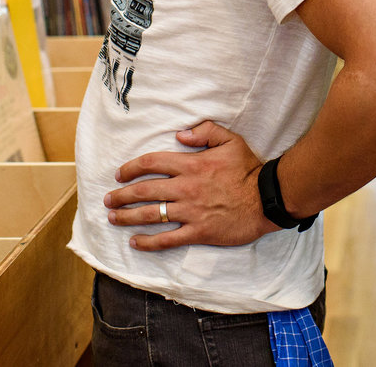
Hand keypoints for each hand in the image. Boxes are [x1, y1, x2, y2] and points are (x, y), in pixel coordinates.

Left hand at [102, 122, 276, 250]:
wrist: (267, 199)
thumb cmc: (249, 169)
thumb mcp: (230, 141)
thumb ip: (205, 132)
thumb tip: (180, 134)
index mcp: (191, 165)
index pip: (152, 163)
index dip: (131, 168)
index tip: (120, 174)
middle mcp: (185, 188)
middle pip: (144, 190)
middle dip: (121, 195)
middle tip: (108, 199)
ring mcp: (190, 212)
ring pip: (151, 215)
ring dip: (127, 217)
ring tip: (113, 218)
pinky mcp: (198, 232)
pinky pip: (167, 239)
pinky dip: (148, 242)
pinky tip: (135, 243)